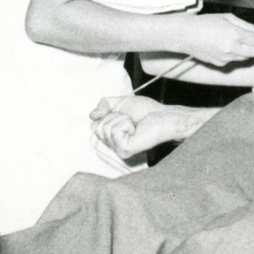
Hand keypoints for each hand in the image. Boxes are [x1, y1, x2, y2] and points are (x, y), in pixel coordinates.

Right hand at [89, 95, 209, 157]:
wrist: (163, 116)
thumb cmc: (146, 111)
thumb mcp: (120, 102)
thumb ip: (103, 105)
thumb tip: (91, 116)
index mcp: (112, 137)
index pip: (93, 126)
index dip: (106, 114)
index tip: (122, 114)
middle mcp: (113, 145)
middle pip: (96, 127)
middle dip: (114, 116)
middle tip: (130, 120)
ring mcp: (118, 150)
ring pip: (104, 129)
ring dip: (121, 119)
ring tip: (134, 125)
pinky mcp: (124, 150)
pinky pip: (113, 131)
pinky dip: (125, 124)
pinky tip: (136, 130)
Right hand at [175, 12, 253, 65]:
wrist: (186, 35)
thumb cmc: (206, 23)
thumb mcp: (228, 18)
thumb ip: (246, 25)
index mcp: (235, 34)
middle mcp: (231, 48)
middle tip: (251, 38)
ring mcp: (225, 58)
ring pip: (244, 58)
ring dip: (245, 50)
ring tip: (235, 40)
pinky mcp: (220, 64)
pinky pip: (233, 60)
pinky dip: (234, 54)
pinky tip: (224, 46)